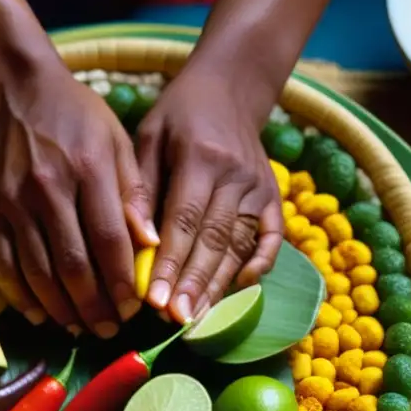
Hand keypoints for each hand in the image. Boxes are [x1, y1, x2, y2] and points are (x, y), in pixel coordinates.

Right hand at [0, 66, 152, 337]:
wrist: (17, 92)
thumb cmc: (78, 117)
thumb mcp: (118, 141)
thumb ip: (135, 193)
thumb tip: (151, 244)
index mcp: (88, 168)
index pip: (109, 238)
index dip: (122, 280)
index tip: (134, 307)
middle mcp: (47, 188)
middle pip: (72, 263)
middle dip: (94, 305)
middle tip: (110, 328)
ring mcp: (12, 202)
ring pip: (37, 271)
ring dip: (61, 308)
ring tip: (81, 327)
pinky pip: (2, 264)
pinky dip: (20, 296)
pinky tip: (40, 314)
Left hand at [130, 69, 283, 323]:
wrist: (228, 89)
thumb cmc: (176, 116)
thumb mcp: (147, 137)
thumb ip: (141, 188)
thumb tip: (137, 241)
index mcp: (199, 156)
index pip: (184, 220)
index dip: (171, 262)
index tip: (155, 301)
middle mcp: (236, 174)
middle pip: (214, 239)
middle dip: (194, 283)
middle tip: (176, 320)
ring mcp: (260, 187)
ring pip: (240, 244)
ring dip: (219, 285)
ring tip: (198, 319)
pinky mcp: (274, 196)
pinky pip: (270, 237)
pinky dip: (259, 264)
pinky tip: (241, 288)